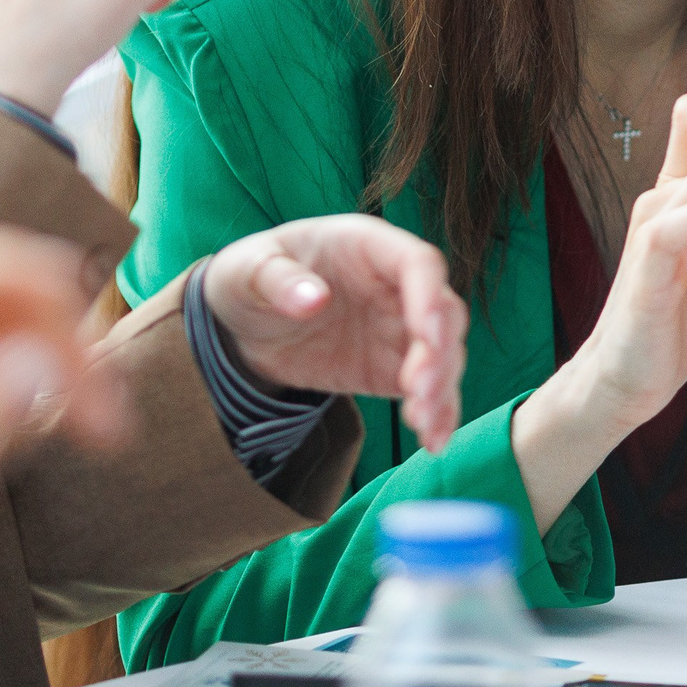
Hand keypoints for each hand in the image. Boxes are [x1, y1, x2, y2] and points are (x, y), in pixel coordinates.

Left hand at [0, 226, 125, 673]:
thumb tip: (36, 360)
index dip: (13, 270)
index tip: (79, 310)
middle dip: (55, 326)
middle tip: (105, 397)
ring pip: (14, 322)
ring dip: (70, 357)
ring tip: (107, 423)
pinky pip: (22, 358)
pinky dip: (62, 379)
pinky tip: (79, 426)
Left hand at [200, 215, 467, 453]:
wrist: (241, 325)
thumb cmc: (249, 278)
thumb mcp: (247, 271)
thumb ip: (278, 280)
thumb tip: (313, 299)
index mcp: (366, 246)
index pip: (417, 264)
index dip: (428, 298)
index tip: (424, 336)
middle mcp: (394, 285)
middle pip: (443, 313)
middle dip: (439, 352)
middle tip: (418, 390)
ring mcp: (397, 329)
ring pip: (445, 354)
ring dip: (441, 388)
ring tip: (421, 423)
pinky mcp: (390, 369)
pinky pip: (428, 390)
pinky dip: (438, 415)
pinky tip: (433, 440)